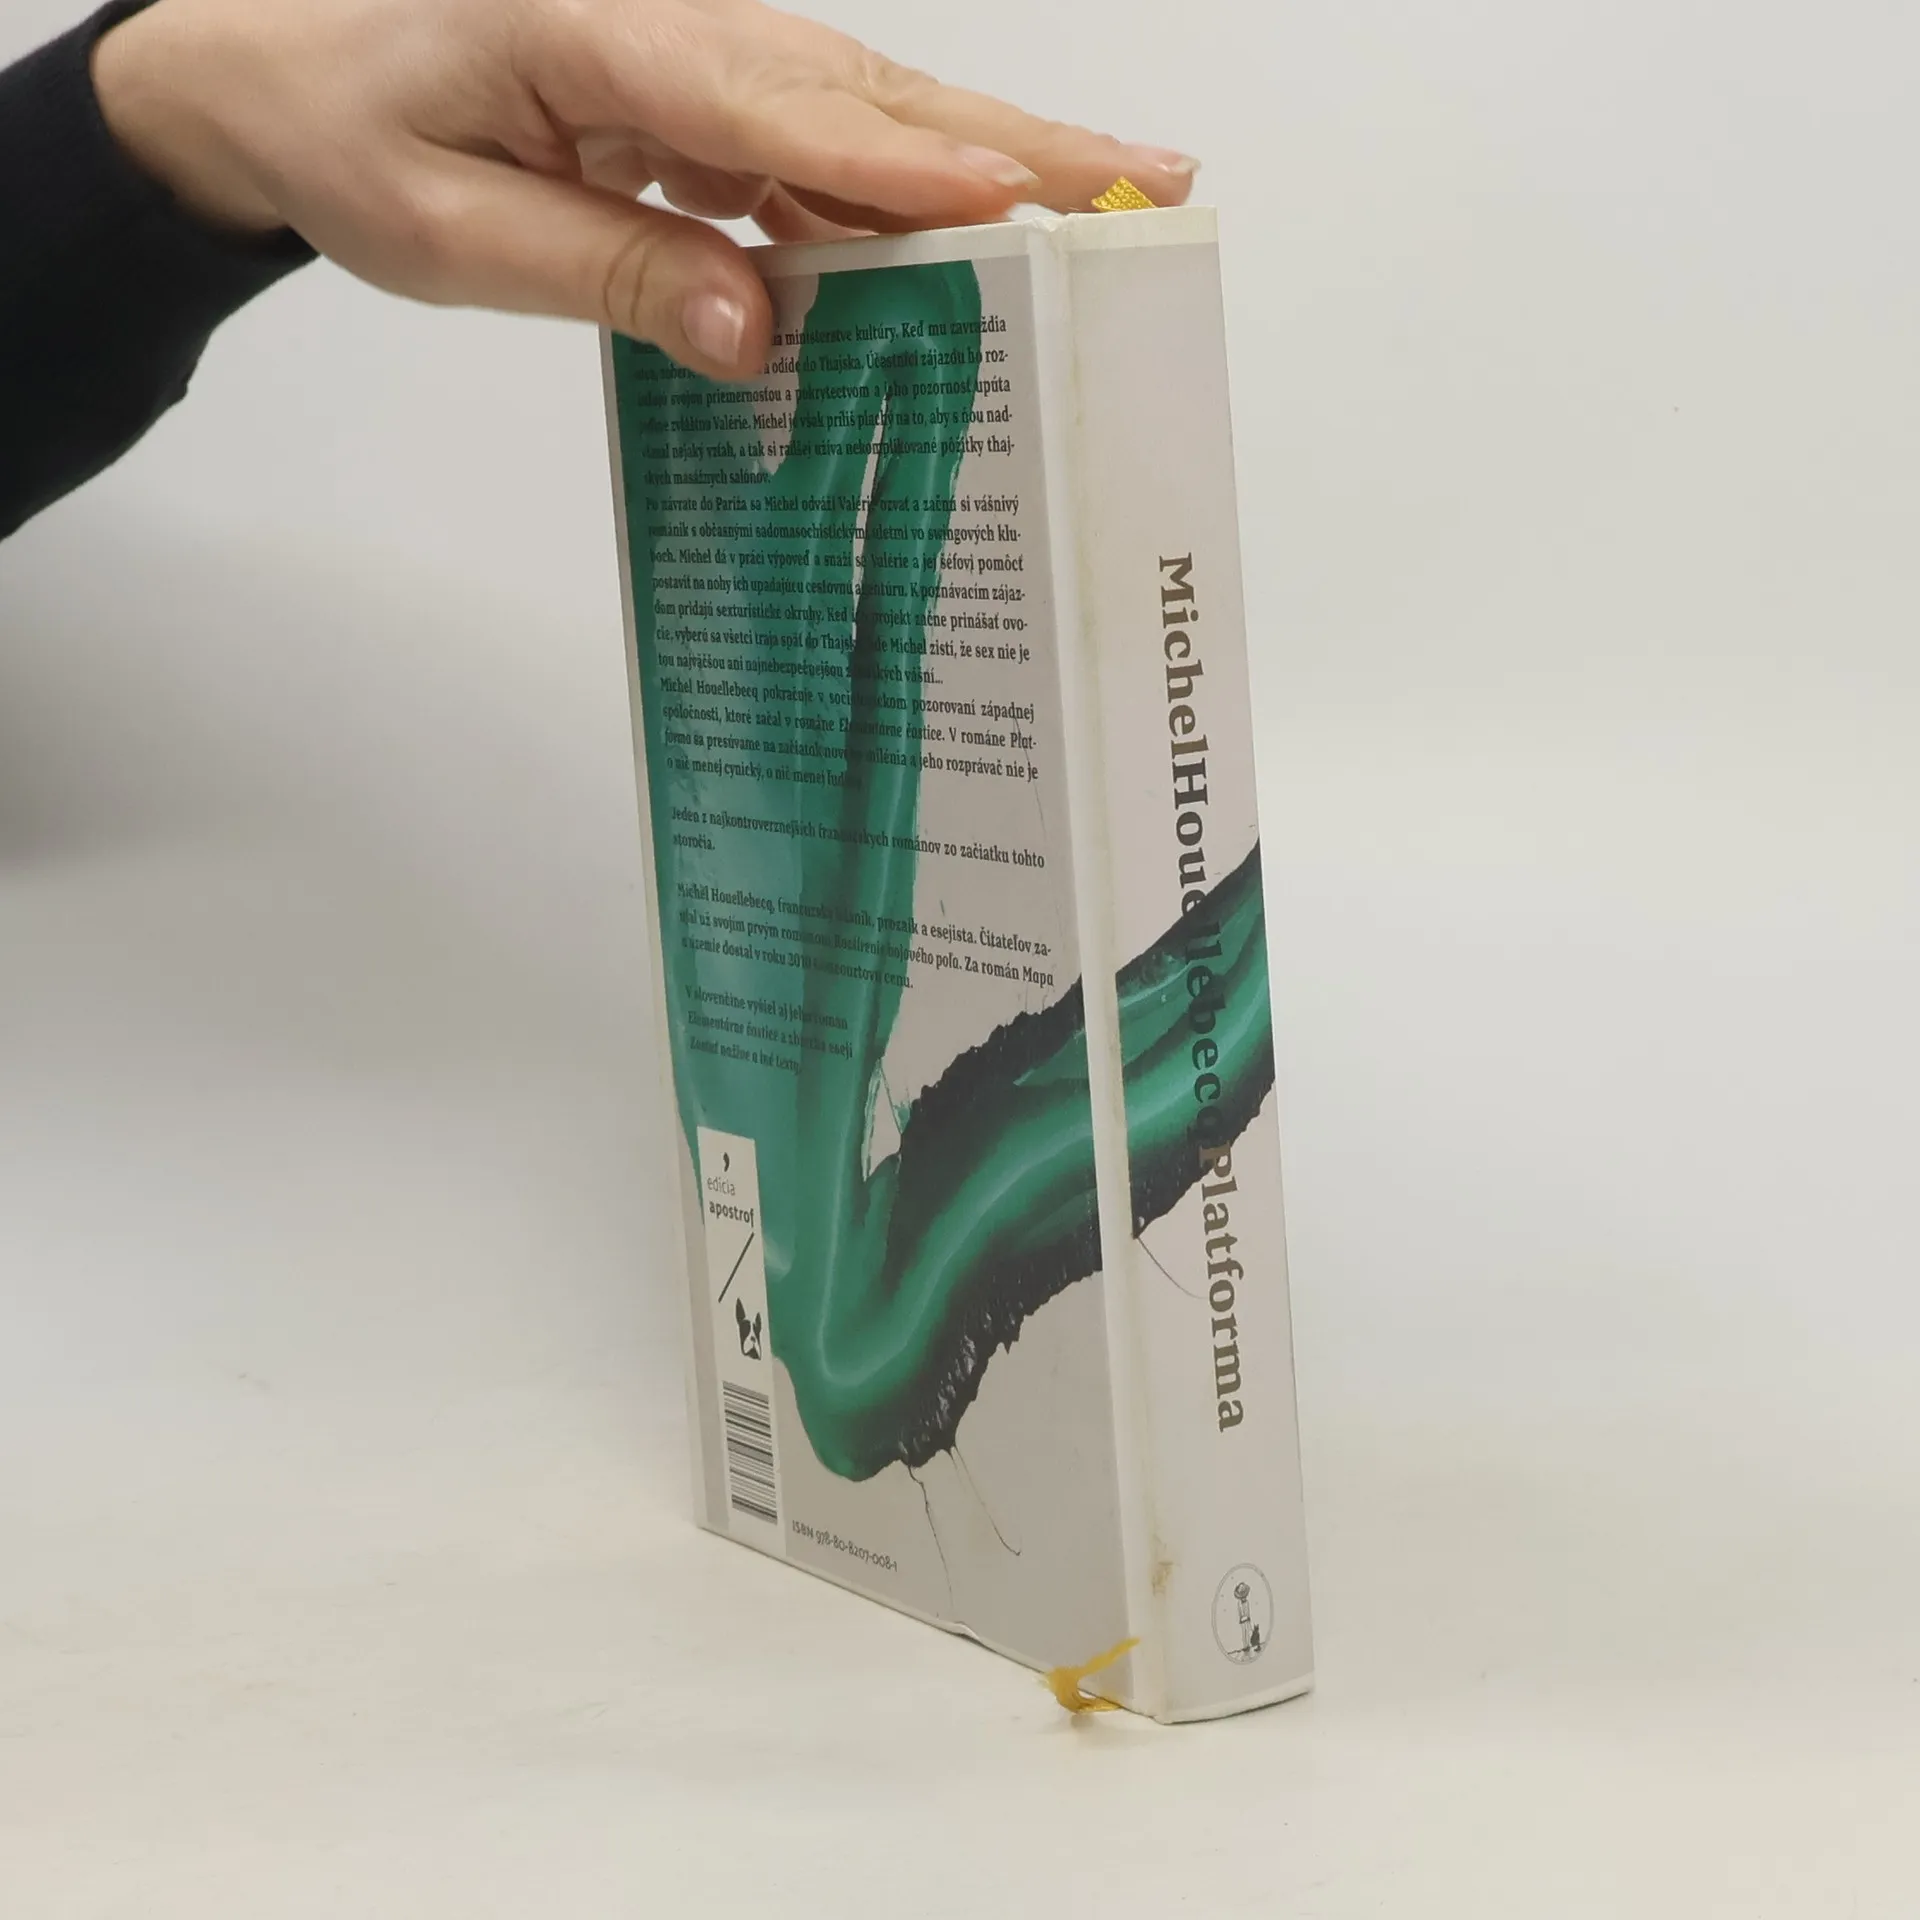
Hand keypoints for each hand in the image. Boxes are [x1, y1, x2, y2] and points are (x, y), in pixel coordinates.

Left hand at [91, 0, 1197, 377]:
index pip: (771, 105)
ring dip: (982, 160)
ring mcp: (695, 49)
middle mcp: (671, 22)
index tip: (1008, 195)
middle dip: (1006, 144)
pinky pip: (817, 140)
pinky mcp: (701, 89)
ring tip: (1106, 201)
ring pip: (860, 107)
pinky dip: (900, 189)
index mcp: (594, 32)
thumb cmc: (349, 134)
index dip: (895, 158)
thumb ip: (604, 269)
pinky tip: (972, 230)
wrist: (283, 65)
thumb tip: (750, 329)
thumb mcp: (449, 229)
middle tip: (1143, 183)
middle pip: (860, 89)